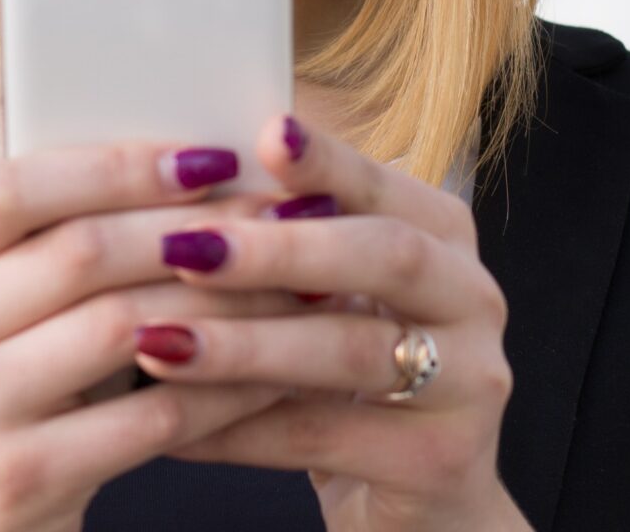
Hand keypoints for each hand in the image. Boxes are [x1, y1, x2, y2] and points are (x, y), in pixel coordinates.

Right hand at [0, 139, 307, 531]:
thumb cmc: (0, 392)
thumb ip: (60, 239)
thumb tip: (200, 169)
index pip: (12, 189)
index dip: (115, 166)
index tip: (209, 158)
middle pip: (81, 253)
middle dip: (195, 228)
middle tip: (281, 215)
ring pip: (126, 328)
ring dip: (225, 302)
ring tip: (294, 285)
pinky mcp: (19, 477)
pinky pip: (153, 417)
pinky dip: (225, 390)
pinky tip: (275, 371)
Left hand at [125, 114, 528, 531]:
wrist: (422, 500)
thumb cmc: (352, 375)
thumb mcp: (336, 295)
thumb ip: (291, 235)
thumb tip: (184, 169)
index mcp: (446, 236)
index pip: (385, 186)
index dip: (327, 160)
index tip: (260, 135)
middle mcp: (473, 298)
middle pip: (385, 256)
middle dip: (279, 250)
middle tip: (184, 248)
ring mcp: (469, 383)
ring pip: (351, 352)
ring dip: (245, 345)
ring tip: (156, 343)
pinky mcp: (440, 461)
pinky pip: (326, 437)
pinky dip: (240, 430)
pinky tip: (171, 426)